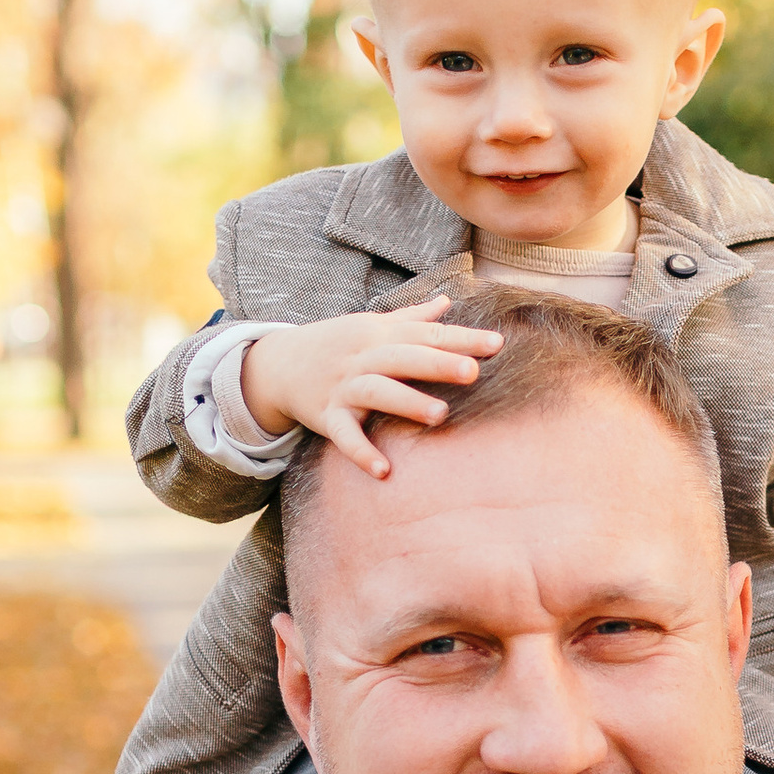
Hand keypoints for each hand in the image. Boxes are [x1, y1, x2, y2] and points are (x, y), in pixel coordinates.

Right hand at [242, 298, 504, 476]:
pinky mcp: (325, 416)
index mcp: (378, 334)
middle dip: (437, 363)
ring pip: (376, 391)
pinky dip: (362, 452)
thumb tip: (446, 301)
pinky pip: (344, 435)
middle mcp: (362, 358)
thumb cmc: (335, 344)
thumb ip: (410, 317)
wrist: (275, 363)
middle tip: (473, 371)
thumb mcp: (369, 325)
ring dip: (406, 402)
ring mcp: (343, 387)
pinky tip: (384, 471)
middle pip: (403, 357)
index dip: (461, 338)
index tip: (497, 344)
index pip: (425, 334)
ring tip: (440, 415)